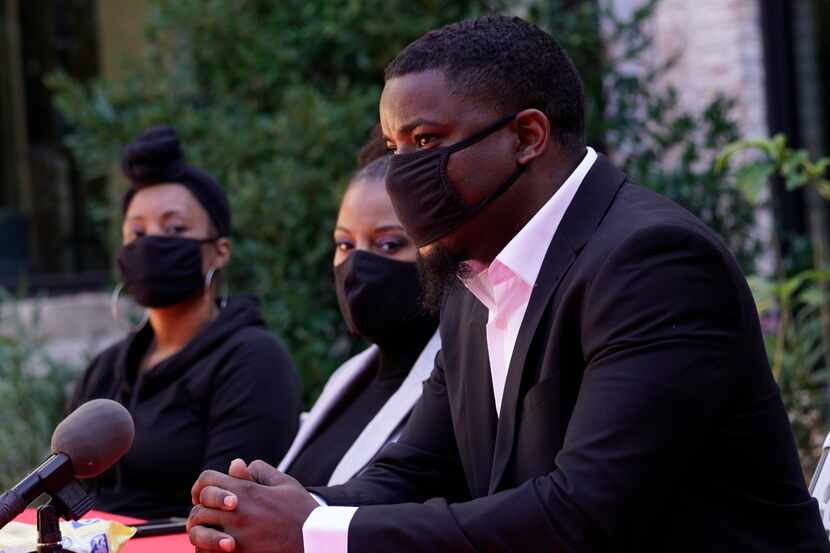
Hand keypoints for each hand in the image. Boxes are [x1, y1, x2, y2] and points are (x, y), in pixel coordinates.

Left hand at [188, 460, 318, 552]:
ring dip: (202, 532)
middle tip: (209, 516)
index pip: (206, 480)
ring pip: (199, 532)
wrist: (315, 542)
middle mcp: (236, 513)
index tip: (206, 494)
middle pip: (198, 509)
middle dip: (201, 510)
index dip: (202, 486)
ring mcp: (235, 537)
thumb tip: (237, 465)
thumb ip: (259, 472)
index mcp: (246, 491)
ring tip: (212, 534)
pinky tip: (219, 548)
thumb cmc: (302, 512)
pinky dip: (207, 550)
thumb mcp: (285, 484)